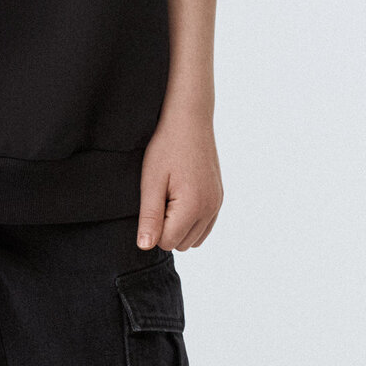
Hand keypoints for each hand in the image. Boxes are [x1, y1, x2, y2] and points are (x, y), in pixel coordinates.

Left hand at [136, 106, 222, 252]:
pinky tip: (180, 197)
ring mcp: (217, 204)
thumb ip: (149, 217)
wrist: (189, 119)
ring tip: (170, 195)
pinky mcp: (219, 198)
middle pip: (180, 244)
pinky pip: (204, 227)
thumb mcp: (150, 182)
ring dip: (178, 225)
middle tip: (160, 195)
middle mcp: (210, 209)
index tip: (151, 199)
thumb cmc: (166, 147)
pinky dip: (190, 221)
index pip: (166, 242)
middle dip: (166, 227)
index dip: (152, 226)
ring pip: (193, 239)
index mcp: (193, 207)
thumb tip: (146, 246)